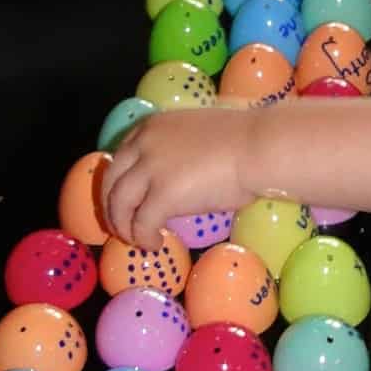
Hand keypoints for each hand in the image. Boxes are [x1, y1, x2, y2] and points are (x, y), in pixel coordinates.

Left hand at [101, 107, 253, 250]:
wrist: (259, 147)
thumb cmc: (244, 140)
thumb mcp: (197, 134)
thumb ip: (177, 149)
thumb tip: (176, 174)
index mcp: (153, 127)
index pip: (120, 156)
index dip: (118, 181)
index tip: (125, 198)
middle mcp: (144, 144)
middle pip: (111, 180)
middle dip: (112, 206)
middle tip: (121, 225)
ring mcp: (151, 170)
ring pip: (119, 204)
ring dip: (123, 226)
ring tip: (136, 239)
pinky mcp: (163, 196)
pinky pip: (141, 224)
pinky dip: (143, 237)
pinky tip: (155, 243)